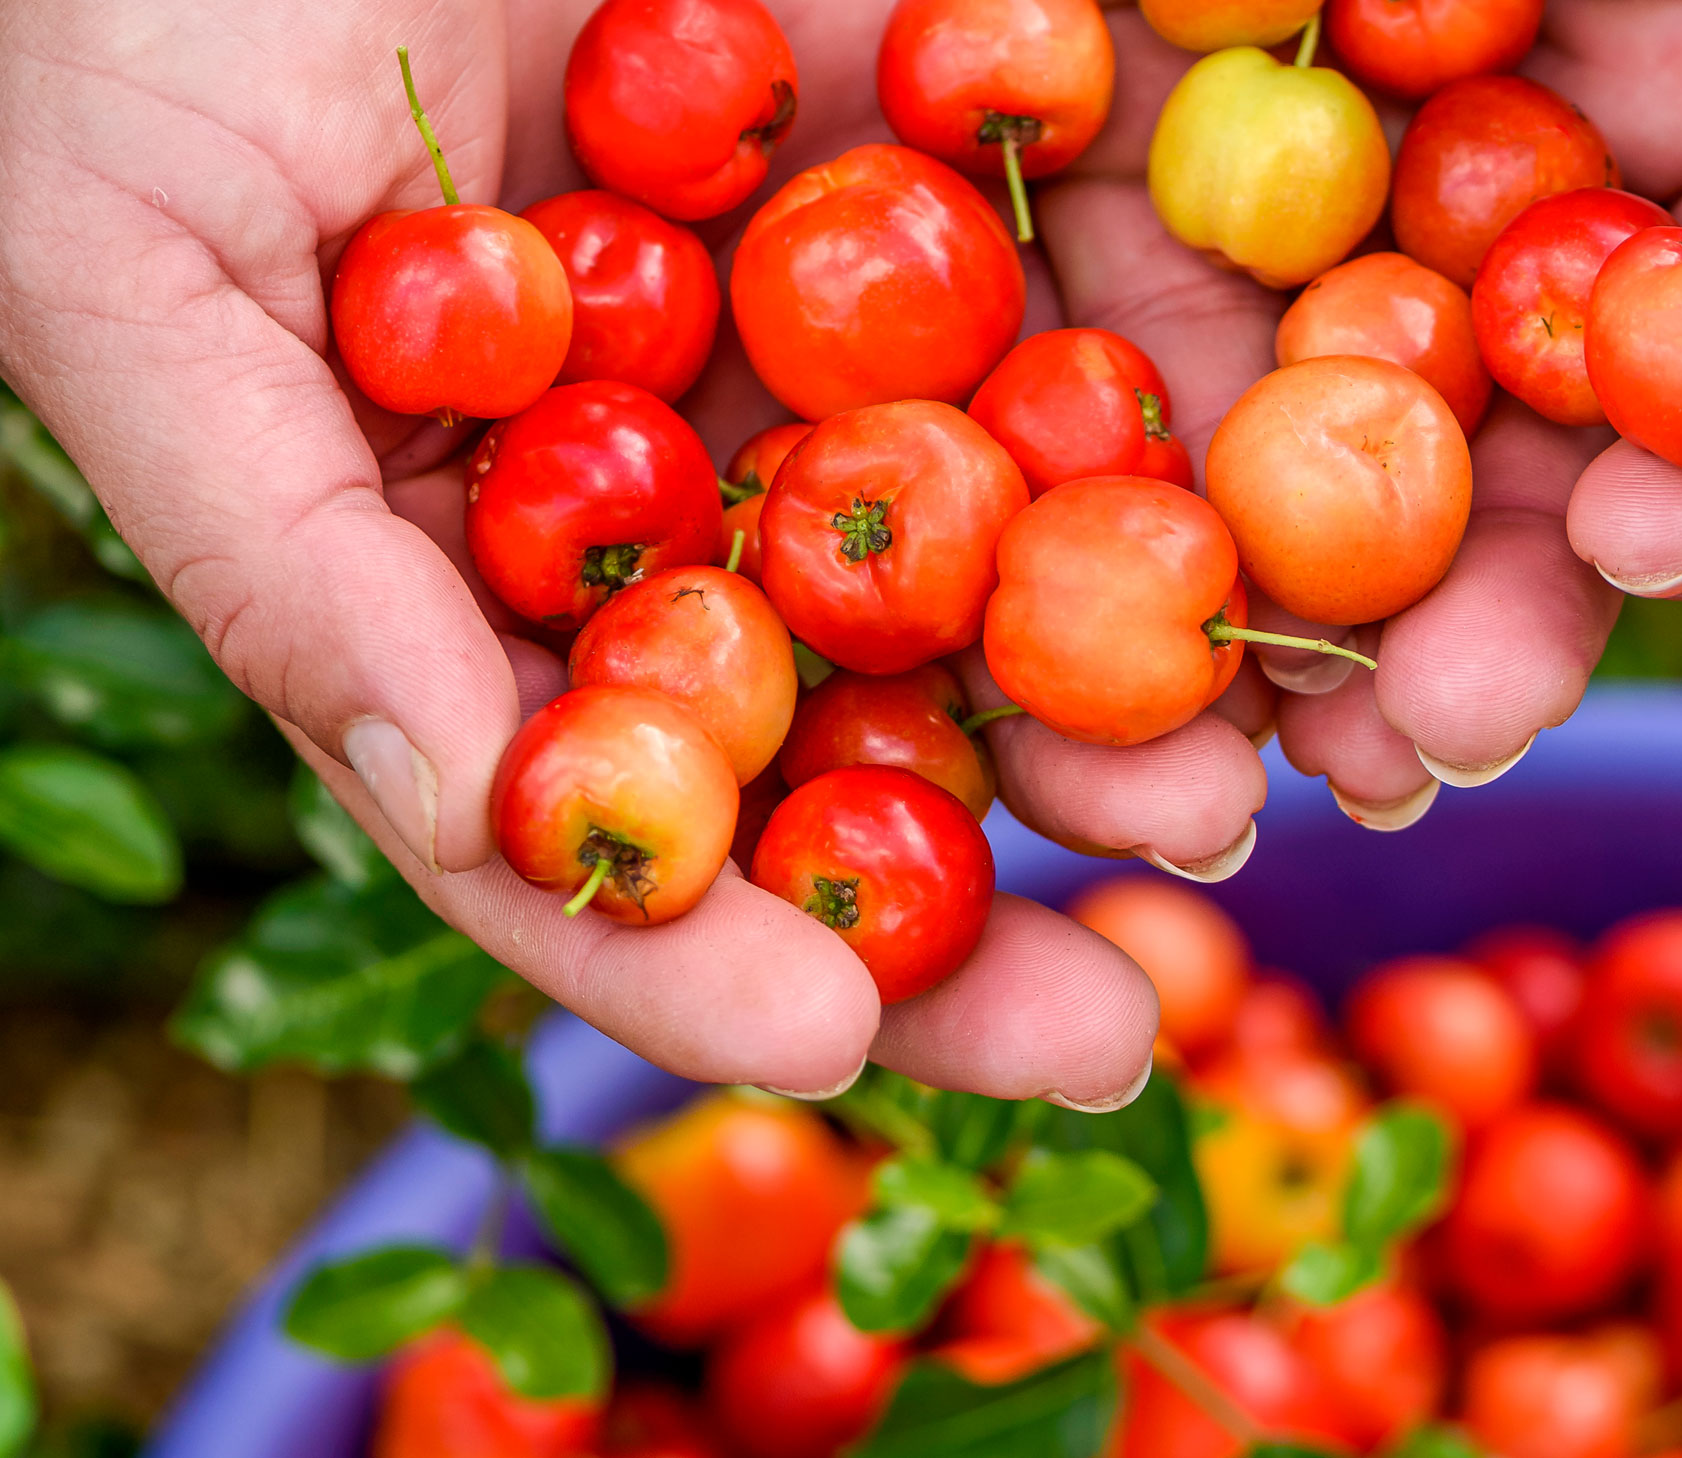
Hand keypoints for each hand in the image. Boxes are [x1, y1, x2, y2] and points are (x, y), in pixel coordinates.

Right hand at [0, 0, 1161, 1108]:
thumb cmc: (135, 19)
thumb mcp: (141, 280)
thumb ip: (297, 566)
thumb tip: (477, 820)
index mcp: (515, 562)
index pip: (629, 813)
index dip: (712, 955)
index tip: (829, 1036)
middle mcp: (707, 481)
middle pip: (867, 730)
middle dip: (1001, 867)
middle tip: (1129, 992)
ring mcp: (856, 330)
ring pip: (1033, 548)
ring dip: (1157, 680)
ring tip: (1262, 777)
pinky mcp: (978, 159)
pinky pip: (1127, 290)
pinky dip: (1221, 412)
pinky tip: (1315, 519)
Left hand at [1037, 0, 1681, 826]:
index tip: (1644, 542)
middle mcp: (1514, 303)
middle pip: (1508, 512)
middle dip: (1468, 642)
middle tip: (1421, 745)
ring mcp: (1329, 279)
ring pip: (1311, 489)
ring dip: (1277, 643)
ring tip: (1252, 764)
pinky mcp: (1145, 226)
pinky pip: (1121, 368)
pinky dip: (1108, 493)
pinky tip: (1085, 604)